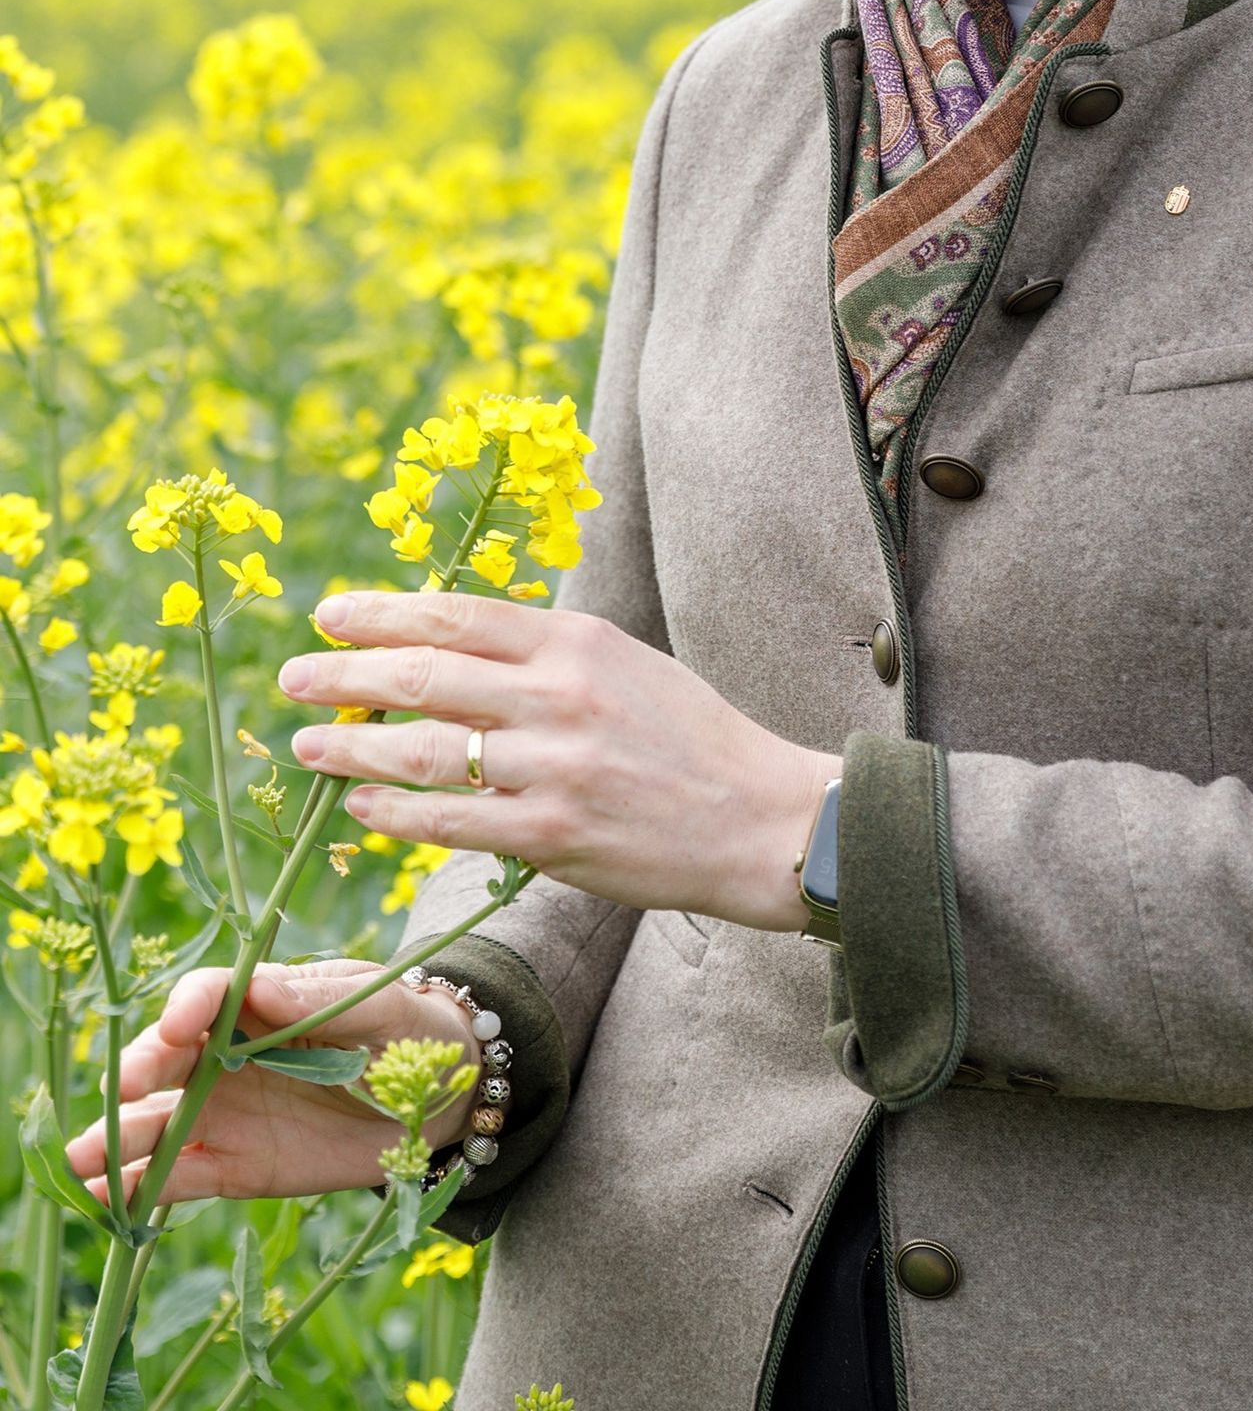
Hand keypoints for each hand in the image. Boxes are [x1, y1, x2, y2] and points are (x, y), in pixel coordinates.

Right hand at [65, 960, 478, 1207]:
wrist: (434, 1098)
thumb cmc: (407, 1029)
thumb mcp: (378, 1006)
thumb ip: (321, 1000)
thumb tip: (262, 989)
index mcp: (261, 1002)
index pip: (208, 995)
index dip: (187, 1006)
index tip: (178, 1027)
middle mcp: (227, 1056)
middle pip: (166, 1059)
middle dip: (137, 1071)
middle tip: (122, 1091)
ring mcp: (225, 1112)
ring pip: (159, 1123)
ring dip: (119, 1138)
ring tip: (84, 1158)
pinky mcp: (233, 1166)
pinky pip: (180, 1178)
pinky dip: (143, 1189)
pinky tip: (109, 1199)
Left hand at [278, 592, 840, 930]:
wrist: (760, 818)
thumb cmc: (690, 738)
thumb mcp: (624, 664)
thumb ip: (546, 654)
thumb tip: (450, 644)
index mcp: (578, 641)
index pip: (458, 615)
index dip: (383, 613)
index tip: (329, 614)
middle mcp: (561, 695)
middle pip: (427, 674)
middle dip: (346, 675)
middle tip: (294, 677)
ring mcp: (555, 768)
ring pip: (425, 750)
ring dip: (354, 746)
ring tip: (307, 744)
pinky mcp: (554, 836)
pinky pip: (452, 821)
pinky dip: (395, 810)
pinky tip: (360, 803)